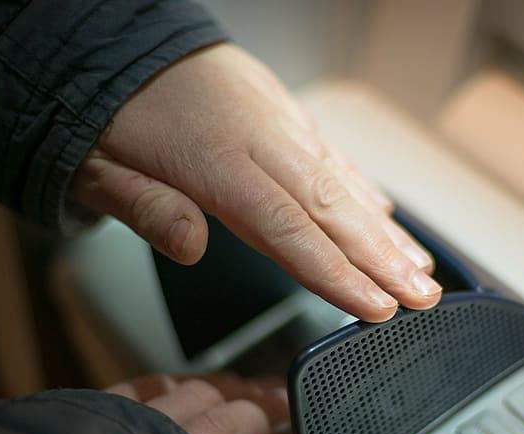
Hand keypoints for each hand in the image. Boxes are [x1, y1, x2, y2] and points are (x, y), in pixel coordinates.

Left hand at [69, 43, 440, 321]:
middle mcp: (260, 142)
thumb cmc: (111, 109)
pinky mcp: (285, 115)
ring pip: (344, 184)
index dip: (337, 273)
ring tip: (422, 268)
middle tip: (424, 298)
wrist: (124, 37)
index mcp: (214, 162)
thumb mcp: (100, 164)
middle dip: (384, 260)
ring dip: (387, 231)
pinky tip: (386, 216)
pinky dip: (364, 191)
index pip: (288, 231)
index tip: (377, 306)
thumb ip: (146, 206)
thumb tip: (190, 246)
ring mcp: (279, 125)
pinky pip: (333, 158)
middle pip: (333, 210)